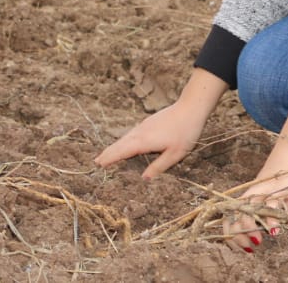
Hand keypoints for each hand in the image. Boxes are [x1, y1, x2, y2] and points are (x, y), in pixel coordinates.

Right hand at [94, 98, 208, 178]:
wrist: (190, 108)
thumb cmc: (185, 133)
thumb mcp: (175, 155)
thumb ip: (159, 166)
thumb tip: (144, 178)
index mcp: (144, 141)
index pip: (122, 151)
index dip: (110, 158)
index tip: (99, 164)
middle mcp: (140, 132)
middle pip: (120, 144)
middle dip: (108, 152)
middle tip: (96, 161)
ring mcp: (143, 126)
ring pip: (125, 138)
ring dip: (115, 146)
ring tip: (106, 154)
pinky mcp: (148, 122)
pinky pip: (131, 134)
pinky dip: (123, 140)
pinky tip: (125, 143)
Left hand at [222, 143, 287, 252]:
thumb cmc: (284, 186)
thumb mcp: (277, 207)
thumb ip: (271, 220)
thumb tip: (267, 236)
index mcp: (247, 202)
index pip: (229, 220)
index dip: (230, 237)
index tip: (240, 250)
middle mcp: (250, 197)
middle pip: (234, 216)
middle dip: (237, 235)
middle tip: (249, 248)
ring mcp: (262, 193)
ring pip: (248, 210)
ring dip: (250, 227)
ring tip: (257, 241)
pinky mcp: (277, 190)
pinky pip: (271, 205)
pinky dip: (272, 219)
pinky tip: (274, 231)